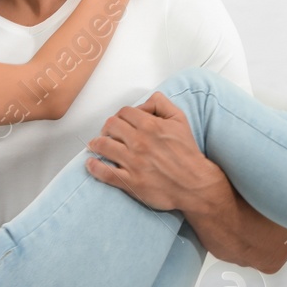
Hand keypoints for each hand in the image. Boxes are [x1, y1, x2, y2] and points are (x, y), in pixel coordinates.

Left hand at [83, 92, 223, 212]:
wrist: (195, 184)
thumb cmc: (188, 154)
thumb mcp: (180, 120)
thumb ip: (162, 104)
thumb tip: (145, 101)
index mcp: (150, 126)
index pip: (124, 113)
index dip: (121, 116)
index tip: (121, 122)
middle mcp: (140, 142)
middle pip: (110, 126)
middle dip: (107, 128)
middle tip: (108, 133)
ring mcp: (133, 162)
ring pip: (103, 146)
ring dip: (96, 144)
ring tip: (96, 146)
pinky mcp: (130, 182)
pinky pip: (105, 172)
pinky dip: (94, 167)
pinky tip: (91, 164)